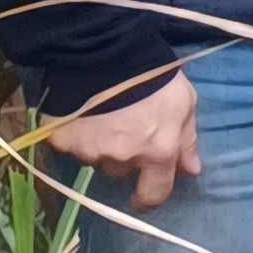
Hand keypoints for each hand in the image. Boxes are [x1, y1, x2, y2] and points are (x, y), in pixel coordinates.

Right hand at [46, 69, 199, 211]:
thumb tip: (191, 171)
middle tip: (126, 128)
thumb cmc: (154, 77)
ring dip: (101, 144)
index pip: (154, 194)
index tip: (142, 198)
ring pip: (96, 158)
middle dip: (124, 157)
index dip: (148, 199)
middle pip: (121, 171)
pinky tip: (81, 112)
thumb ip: (186, 140)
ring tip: (104, 114)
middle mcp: (121, 159)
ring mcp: (88, 151)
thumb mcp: (184, 103)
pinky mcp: (62, 140)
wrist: (105, 53)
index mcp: (156, 153)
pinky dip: (76, 133)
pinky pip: (70, 145)